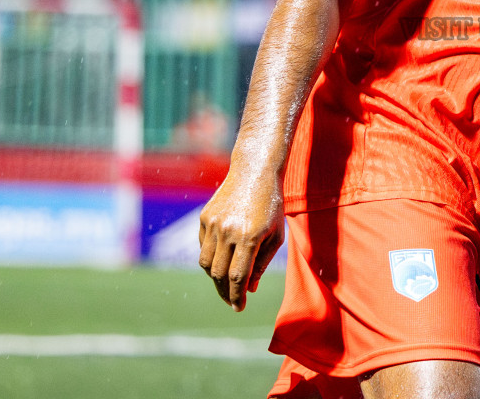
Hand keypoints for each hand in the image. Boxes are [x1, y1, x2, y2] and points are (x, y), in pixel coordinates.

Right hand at [198, 170, 285, 311]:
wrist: (255, 172)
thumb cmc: (271, 206)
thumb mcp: (275, 235)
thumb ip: (262, 264)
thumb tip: (250, 289)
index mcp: (250, 237)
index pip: (238, 277)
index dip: (237, 296)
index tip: (239, 308)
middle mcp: (228, 231)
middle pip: (219, 274)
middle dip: (224, 292)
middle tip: (232, 301)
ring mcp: (213, 224)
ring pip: (206, 263)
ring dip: (215, 278)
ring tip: (226, 283)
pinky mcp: (204, 218)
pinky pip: (204, 246)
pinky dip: (211, 257)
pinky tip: (223, 258)